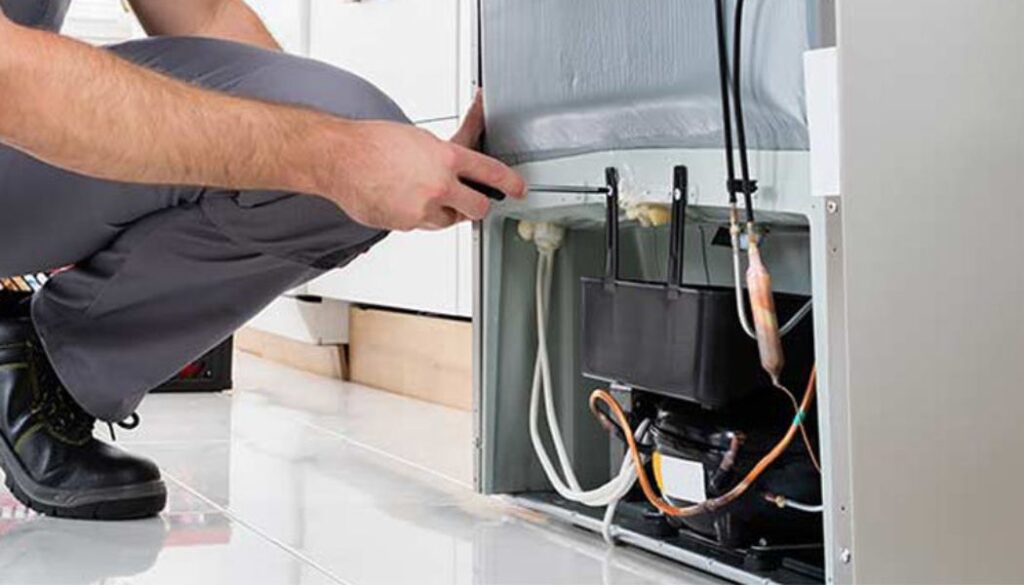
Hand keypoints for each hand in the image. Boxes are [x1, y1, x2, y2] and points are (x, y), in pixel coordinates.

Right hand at [319, 92, 522, 230]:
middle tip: (470, 199)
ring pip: (448, 220)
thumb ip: (445, 155)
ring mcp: (422, 209)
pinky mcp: (406, 224)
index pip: (490, 173)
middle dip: (476, 205)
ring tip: (420, 191)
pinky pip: (422, 224)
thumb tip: (462, 162)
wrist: (339, 158)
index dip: (510, 183)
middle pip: (477, 208)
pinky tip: (401, 198)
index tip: (518, 189)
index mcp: (446, 158)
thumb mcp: (420, 139)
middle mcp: (439, 186)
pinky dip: (417, 215)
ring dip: (443, 211)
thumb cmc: (373, 143)